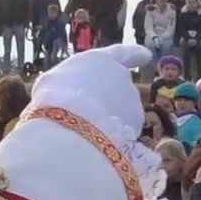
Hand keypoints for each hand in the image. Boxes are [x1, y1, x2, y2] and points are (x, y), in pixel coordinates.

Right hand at [28, 42, 151, 136]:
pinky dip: (109, 140)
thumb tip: (69, 96)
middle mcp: (123, 79)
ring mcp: (132, 105)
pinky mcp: (134, 130)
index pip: (124, 54)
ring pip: (120, 115)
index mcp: (103, 60)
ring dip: (106, 123)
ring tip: (81, 134)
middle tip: (84, 114)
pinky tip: (90, 146)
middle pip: (118, 89)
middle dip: (108, 101)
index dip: (135, 54)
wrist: (69, 127)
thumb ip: (68, 85)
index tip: (146, 55)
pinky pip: (120, 135)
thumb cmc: (54, 97)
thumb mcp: (53, 82)